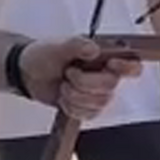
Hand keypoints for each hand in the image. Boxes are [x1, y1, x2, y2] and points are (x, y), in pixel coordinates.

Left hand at [20, 38, 141, 118]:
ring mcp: (96, 93)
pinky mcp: (87, 107)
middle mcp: (104, 75)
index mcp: (103, 56)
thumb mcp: (58, 45)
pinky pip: (88, 115)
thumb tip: (93, 49)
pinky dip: (72, 108)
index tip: (110, 65)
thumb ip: (76, 44)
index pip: (132, 64)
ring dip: (75, 97)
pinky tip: (64, 98)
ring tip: (63, 86)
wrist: (27, 73)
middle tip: (69, 74)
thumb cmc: (44, 55)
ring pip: (99, 104)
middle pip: (110, 87)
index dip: (127, 68)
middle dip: (84, 84)